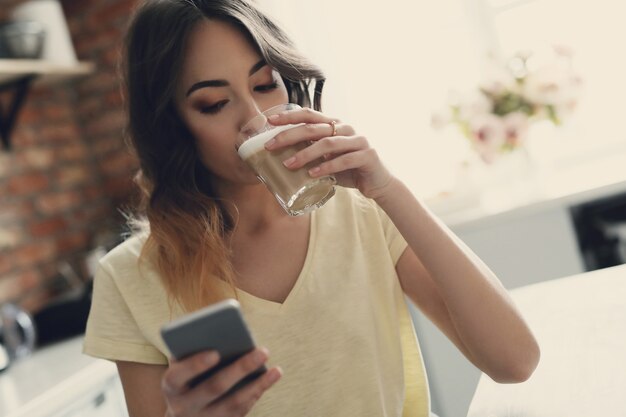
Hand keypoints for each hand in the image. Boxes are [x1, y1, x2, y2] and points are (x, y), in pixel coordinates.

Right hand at [161, 348, 281, 416]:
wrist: (184, 415)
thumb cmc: (186, 378)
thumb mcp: (181, 366)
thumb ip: (193, 349)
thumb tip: (222, 331)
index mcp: (171, 386)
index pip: (177, 376)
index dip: (195, 365)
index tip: (215, 352)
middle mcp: (184, 407)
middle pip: (214, 388)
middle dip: (240, 369)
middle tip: (262, 351)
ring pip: (233, 404)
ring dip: (257, 384)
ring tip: (276, 368)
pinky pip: (242, 411)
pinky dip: (257, 392)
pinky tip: (272, 376)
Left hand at [266, 107, 393, 199]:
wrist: (378, 183)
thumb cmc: (349, 170)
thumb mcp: (327, 159)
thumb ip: (310, 153)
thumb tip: (278, 158)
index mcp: (335, 125)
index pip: (309, 115)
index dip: (289, 116)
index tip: (269, 122)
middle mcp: (346, 128)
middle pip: (313, 128)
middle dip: (289, 136)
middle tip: (270, 147)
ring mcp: (358, 141)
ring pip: (327, 144)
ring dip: (305, 154)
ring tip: (288, 165)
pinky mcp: (367, 156)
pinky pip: (343, 160)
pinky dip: (326, 167)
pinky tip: (312, 174)